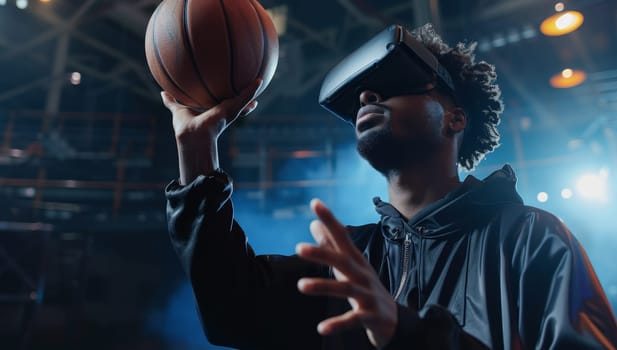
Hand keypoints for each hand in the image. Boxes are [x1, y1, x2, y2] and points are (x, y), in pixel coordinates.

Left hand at [160, 79, 261, 183]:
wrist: (193, 135)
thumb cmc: (185, 128)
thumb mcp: (178, 110)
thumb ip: (171, 102)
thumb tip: (162, 93)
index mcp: (212, 114)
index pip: (221, 106)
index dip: (226, 101)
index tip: (232, 95)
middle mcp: (222, 113)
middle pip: (234, 104)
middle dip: (242, 99)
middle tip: (249, 90)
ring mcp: (229, 112)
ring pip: (243, 101)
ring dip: (252, 92)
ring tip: (260, 81)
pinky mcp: (233, 110)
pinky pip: (245, 97)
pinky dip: (253, 90)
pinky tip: (260, 80)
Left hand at [296, 199, 397, 347]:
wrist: (395, 320)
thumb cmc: (366, 287)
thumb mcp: (349, 265)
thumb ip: (331, 245)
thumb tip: (313, 224)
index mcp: (356, 260)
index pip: (342, 236)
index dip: (330, 219)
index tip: (315, 203)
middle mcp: (362, 275)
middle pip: (342, 261)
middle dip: (322, 253)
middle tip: (298, 248)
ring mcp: (368, 295)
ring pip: (346, 289)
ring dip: (323, 287)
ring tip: (301, 285)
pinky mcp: (370, 317)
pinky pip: (353, 321)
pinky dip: (338, 324)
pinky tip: (321, 328)